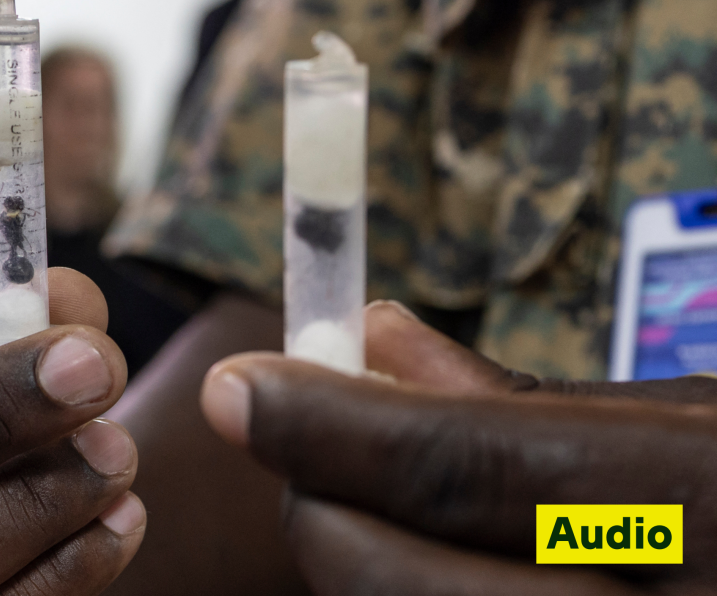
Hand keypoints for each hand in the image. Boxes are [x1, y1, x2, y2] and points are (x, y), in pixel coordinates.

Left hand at [201, 300, 716, 594]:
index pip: (469, 467)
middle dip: (324, 511)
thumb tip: (376, 341)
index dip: (331, 422)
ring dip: (370, 565)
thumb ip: (528, 397)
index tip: (242, 385)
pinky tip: (440, 558)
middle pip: (410, 589)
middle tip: (295, 444)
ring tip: (373, 493)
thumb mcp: (697, 418)